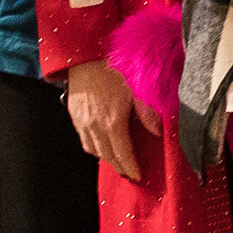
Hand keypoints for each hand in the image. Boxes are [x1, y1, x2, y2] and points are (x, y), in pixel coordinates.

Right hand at [63, 58, 147, 176]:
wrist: (85, 55)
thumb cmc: (113, 69)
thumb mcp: (136, 88)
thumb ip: (147, 113)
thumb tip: (158, 132)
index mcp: (113, 122)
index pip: (123, 154)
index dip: (131, 168)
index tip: (138, 176)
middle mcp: (95, 127)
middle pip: (108, 156)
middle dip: (120, 167)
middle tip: (130, 173)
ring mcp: (82, 122)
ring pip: (93, 150)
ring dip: (106, 158)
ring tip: (117, 161)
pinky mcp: (74, 116)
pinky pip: (84, 140)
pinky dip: (94, 147)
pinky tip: (102, 145)